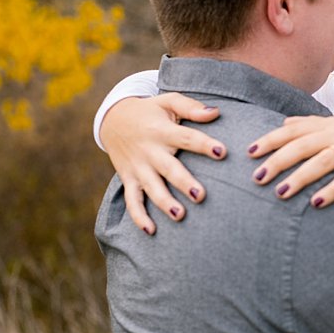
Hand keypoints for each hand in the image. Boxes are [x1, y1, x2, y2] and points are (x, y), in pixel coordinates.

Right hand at [100, 93, 225, 234]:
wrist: (112, 119)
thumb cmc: (150, 112)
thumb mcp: (168, 101)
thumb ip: (191, 107)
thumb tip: (216, 113)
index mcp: (163, 131)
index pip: (187, 138)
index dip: (204, 145)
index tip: (222, 152)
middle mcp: (150, 151)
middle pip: (169, 168)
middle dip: (183, 182)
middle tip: (200, 195)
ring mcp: (138, 167)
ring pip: (151, 188)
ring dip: (164, 203)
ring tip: (180, 216)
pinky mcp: (129, 178)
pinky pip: (132, 200)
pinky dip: (138, 216)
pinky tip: (151, 231)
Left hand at [247, 115, 333, 207]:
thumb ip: (312, 126)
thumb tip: (284, 124)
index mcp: (329, 124)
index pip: (294, 129)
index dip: (271, 139)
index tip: (250, 152)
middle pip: (303, 145)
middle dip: (278, 160)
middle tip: (257, 177)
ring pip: (323, 160)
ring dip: (300, 177)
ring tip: (280, 192)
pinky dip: (333, 189)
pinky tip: (317, 203)